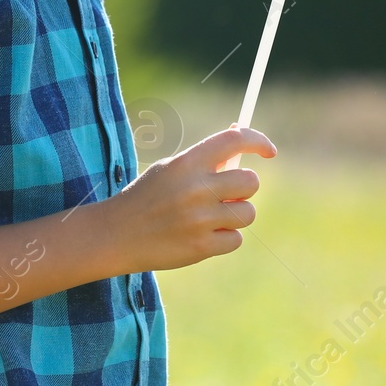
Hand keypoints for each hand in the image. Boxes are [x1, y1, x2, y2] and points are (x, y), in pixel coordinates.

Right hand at [105, 125, 276, 271]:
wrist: (115, 235)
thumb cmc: (147, 197)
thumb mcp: (171, 168)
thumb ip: (205, 158)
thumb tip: (240, 138)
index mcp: (188, 162)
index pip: (235, 140)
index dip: (258, 141)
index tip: (269, 151)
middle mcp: (196, 188)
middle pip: (251, 182)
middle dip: (244, 188)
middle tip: (226, 193)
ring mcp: (200, 219)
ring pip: (248, 213)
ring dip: (236, 214)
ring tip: (211, 217)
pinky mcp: (201, 247)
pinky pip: (236, 239)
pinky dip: (225, 238)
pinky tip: (203, 236)